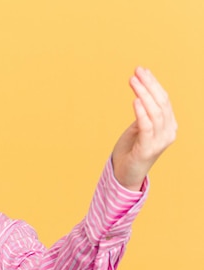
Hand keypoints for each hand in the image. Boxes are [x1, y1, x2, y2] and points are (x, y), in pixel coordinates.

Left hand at [111, 67, 177, 190]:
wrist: (125, 175)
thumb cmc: (130, 150)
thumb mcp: (138, 129)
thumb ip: (143, 115)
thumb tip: (141, 94)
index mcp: (168, 126)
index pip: (163, 100)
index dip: (153, 83)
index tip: (142, 70)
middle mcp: (168, 132)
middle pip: (161, 102)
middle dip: (149, 85)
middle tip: (136, 72)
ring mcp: (160, 141)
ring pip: (154, 112)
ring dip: (143, 94)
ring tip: (132, 81)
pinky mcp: (147, 149)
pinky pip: (146, 126)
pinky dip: (141, 112)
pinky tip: (134, 100)